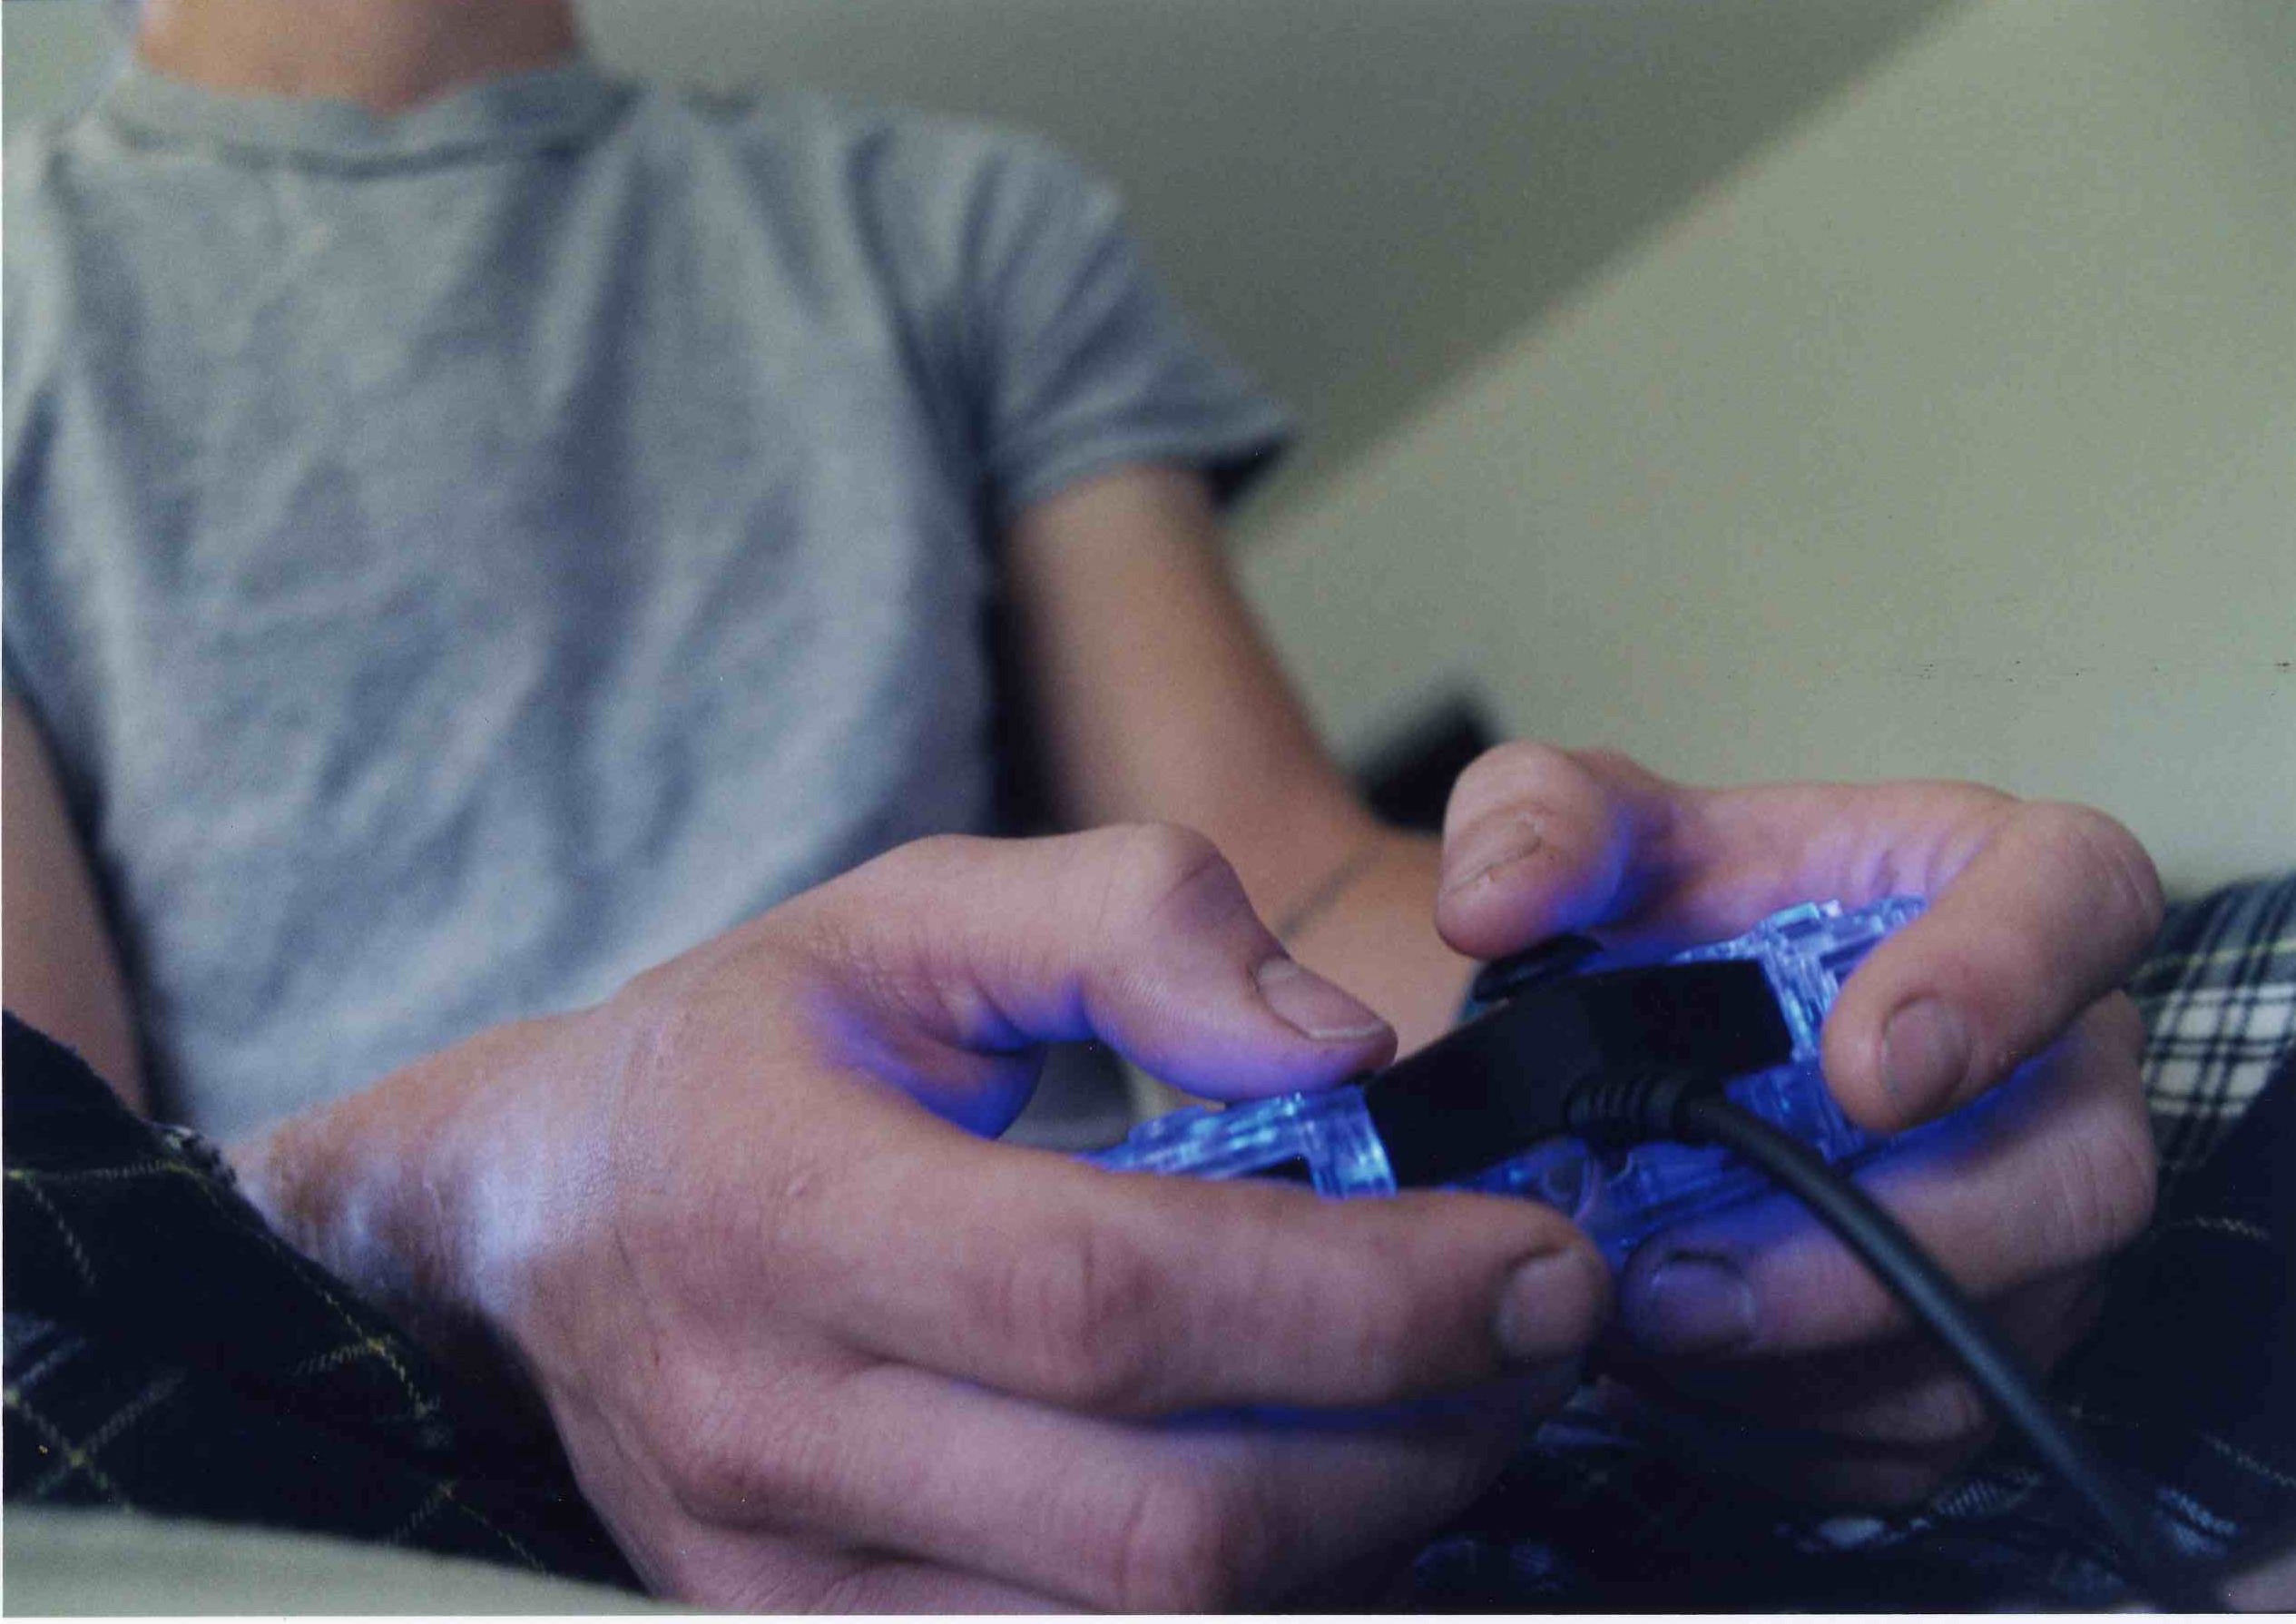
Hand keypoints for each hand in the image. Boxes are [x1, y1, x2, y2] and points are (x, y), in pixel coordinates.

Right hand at [440, 827, 1607, 1607]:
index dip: (1358, 1299)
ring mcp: (779, 1593)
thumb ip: (1129, 922)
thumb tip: (1338, 1051)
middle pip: (1158, 1526)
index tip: (1536, 1262)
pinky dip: (1245, 1608)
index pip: (1109, 1299)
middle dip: (1412, 1448)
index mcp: (784, 1210)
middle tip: (1538, 1343)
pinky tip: (1317, 1508)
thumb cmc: (745, 1057)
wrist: (535, 1223)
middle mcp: (768, 1435)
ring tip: (1450, 1416)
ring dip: (1357, 1548)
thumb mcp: (914, 915)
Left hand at [1434, 744, 2162, 1504]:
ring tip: (1624, 1334)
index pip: (2081, 898)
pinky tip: (1659, 1381)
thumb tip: (1495, 904)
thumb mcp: (1569, 830)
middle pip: (2075, 1176)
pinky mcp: (1974, 1345)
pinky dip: (1779, 1431)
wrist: (1622, 1042)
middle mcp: (2051, 1061)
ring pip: (1993, 1335)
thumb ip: (1533, 820)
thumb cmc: (1645, 915)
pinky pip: (1920, 1434)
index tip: (1868, 1070)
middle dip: (1870, 1252)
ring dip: (1797, 1364)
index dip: (2004, 985)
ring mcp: (2033, 1218)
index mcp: (1983, 882)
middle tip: (1675, 1282)